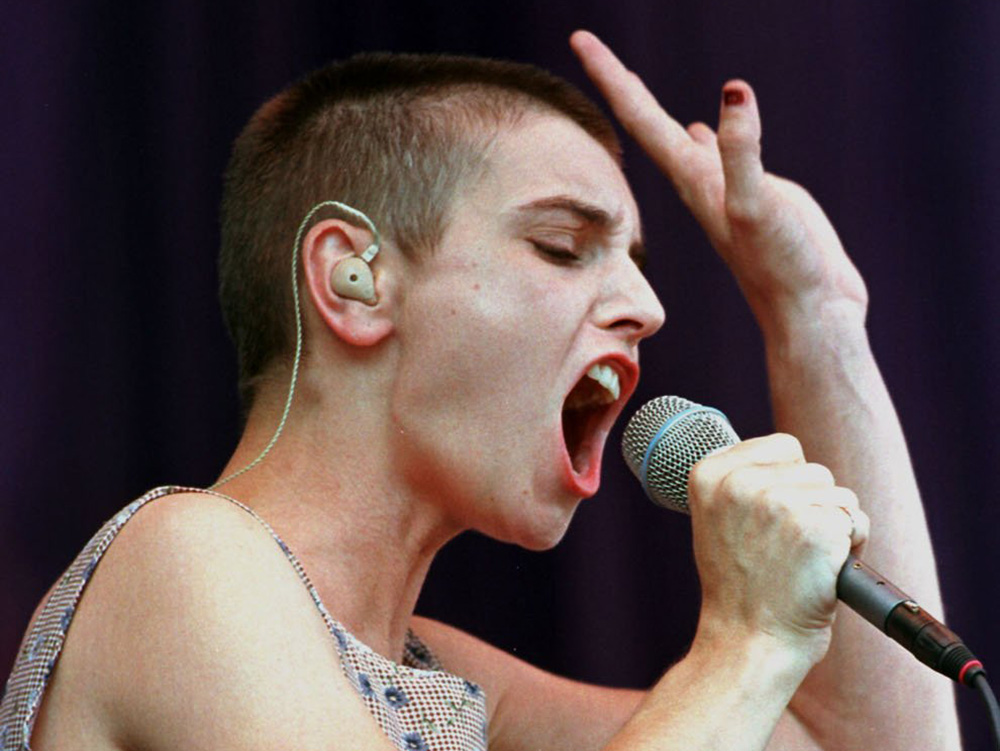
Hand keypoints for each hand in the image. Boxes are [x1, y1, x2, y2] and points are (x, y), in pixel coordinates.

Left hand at [569, 31, 867, 336]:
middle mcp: (698, 182)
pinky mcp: (750, 198)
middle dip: (618, 82)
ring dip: (652, 109)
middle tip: (586, 43)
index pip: (641, 117)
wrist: (808, 312)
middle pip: (648, 122)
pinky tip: (704, 129)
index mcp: (692, 178)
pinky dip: (706, 135)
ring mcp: (723, 190)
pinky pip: (715, 156)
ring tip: (632, 83)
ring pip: (677, 139)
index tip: (578, 38)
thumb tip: (731, 94)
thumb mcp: (759, 206)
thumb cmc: (782, 267)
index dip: (611, 75)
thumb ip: (741, 154)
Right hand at [687, 434, 868, 660]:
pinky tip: (821, 571)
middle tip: (787, 548)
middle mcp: (740, 481)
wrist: (748, 642)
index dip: (789, 484)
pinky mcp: (814, 527)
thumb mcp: (717, 521)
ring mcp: (777, 502)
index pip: (783, 447)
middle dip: (814, 506)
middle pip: (815, 470)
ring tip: (802, 561)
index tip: (770, 522)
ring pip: (840, 494)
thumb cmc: (738, 588)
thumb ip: (742, 484)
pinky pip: (857, 520)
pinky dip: (851, 547)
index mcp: (709, 474)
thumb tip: (788, 460)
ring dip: (833, 526)